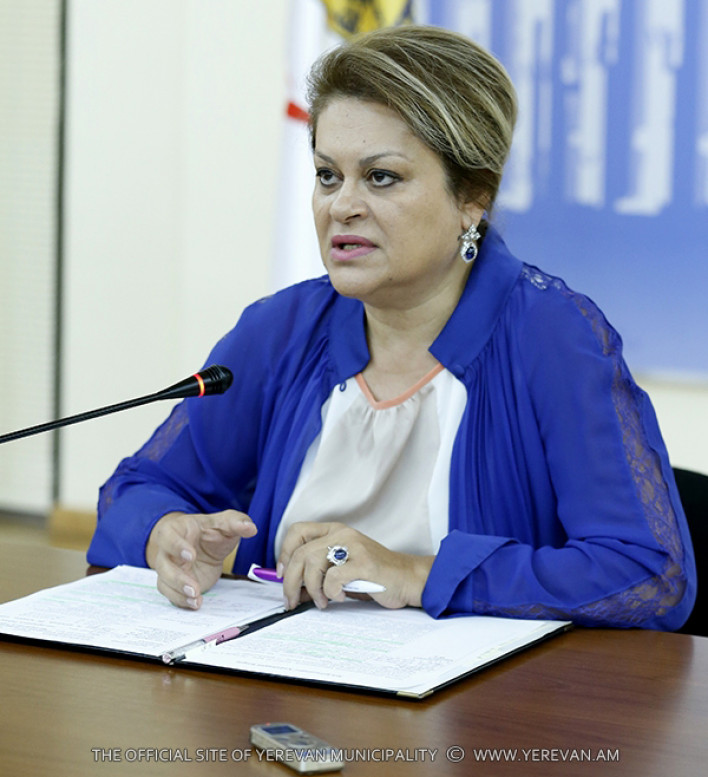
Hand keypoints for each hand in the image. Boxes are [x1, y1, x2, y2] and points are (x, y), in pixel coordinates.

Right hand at [146, 510, 256, 608]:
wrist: (206, 546)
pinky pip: (172, 594)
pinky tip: (196, 602)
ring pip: (165, 582)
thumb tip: (251, 528)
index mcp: (177, 530)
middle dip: (176, 577)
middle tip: (193, 586)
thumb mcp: (225, 523)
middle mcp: (168, 550)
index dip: (176, 546)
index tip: (191, 555)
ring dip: (179, 592)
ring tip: (196, 597)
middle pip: (163, 564)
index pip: (168, 536)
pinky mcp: (174, 584)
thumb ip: (237, 522)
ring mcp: (170, 569)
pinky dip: (182, 601)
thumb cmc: (211, 531)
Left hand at [278, 522, 433, 610]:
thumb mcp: (343, 570)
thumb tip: (293, 590)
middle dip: (290, 581)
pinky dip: (331, 592)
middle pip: (300, 553)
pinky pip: (333, 578)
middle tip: (292, 600)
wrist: (409, 578)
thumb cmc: (374, 576)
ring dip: (312, 589)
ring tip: (323, 601)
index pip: (297, 531)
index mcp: (335, 531)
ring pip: (313, 564)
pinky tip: (340, 597)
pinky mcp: (364, 563)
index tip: (282, 574)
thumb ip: (319, 574)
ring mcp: (354, 547)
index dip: (284, 553)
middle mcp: (342, 534)